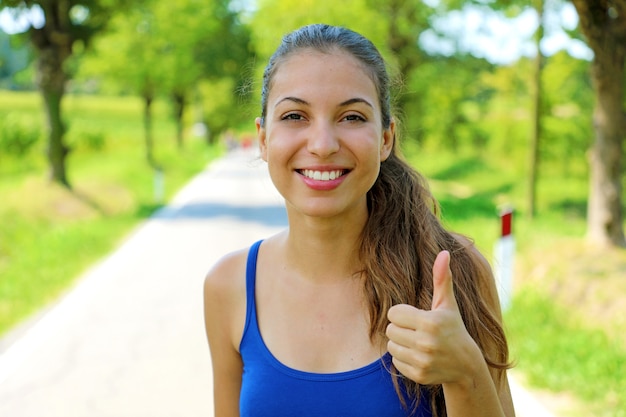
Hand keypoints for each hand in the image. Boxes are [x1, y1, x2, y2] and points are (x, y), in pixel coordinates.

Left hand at [386, 250, 480, 385]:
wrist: (466, 365)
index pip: (393, 313)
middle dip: (400, 328)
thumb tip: (444, 252)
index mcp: (430, 322)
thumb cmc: (453, 328)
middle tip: (416, 330)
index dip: (403, 313)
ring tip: (417, 343)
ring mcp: (422, 361)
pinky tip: (419, 356)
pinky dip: (403, 358)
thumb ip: (442, 278)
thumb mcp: (448, 304)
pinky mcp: (418, 375)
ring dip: (400, 343)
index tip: (416, 317)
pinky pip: (395, 362)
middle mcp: (426, 343)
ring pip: (391, 346)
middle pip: (390, 330)